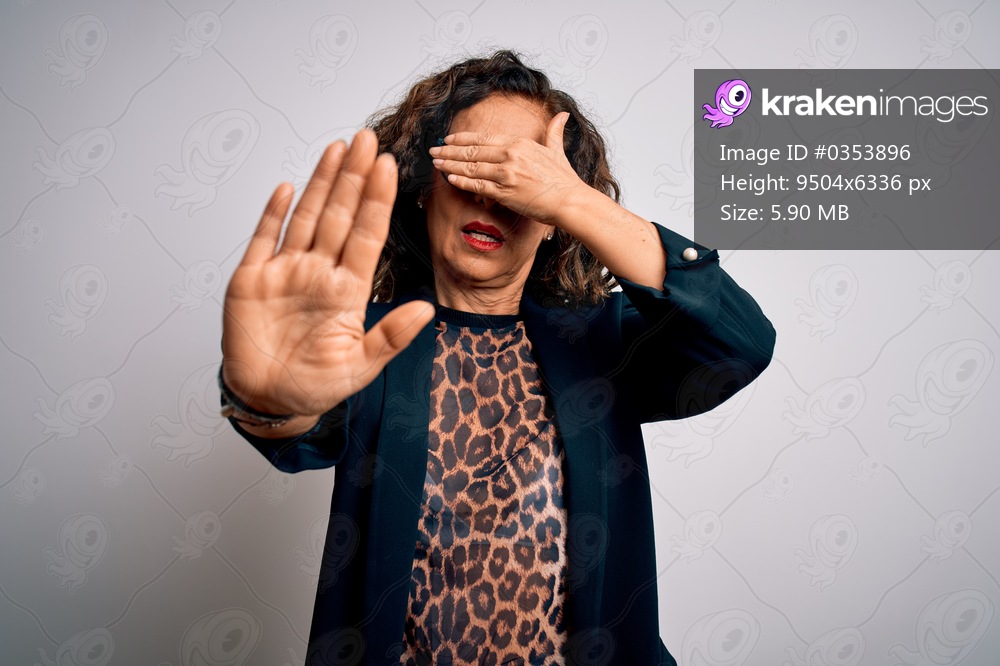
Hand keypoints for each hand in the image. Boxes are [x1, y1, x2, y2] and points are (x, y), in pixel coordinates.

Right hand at [221, 130, 433, 420]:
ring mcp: (285, 272)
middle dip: (354, 177)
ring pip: (306, 218)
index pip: (366, 235)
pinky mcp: (251, 279)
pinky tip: (287, 187)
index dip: (377, 200)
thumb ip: (390, 338)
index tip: (390, 167)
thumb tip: (428, 311)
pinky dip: (273, 213)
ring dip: (321, 183)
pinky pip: (264, 239)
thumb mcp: (358, 367)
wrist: (268, 400)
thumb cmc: (314, 386)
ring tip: (338, 149)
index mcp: (347, 291)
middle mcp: (319, 273)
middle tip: (368, 139)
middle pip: (339, 215)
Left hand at [428, 111, 587, 224]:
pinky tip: (450, 178)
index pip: (483, 139)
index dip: (462, 139)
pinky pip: (477, 186)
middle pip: (472, 152)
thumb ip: (554, 131)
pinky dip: (462, 181)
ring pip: (471, 167)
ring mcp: (506, 174)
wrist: (570, 201)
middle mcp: (510, 156)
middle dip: (449, 151)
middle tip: (434, 151)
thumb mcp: (557, 150)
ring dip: (450, 165)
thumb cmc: (564, 179)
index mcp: (519, 143)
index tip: (448, 139)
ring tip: (436, 163)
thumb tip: (562, 115)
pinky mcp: (505, 193)